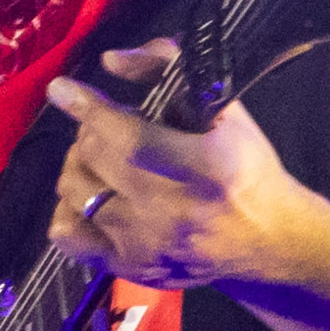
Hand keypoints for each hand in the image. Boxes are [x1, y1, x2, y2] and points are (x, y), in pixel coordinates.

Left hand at [45, 40, 329, 300]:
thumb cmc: (245, 168)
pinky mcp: (130, 269)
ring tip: (106, 160)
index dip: (88, 108)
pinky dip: (70, 207)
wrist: (267, 240)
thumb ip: (168, 69)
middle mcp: (172, 212)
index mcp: (204, 168)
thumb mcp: (224, 110)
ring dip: (81, 165)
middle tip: (112, 128)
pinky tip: (91, 195)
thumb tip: (110, 61)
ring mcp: (147, 245)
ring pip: (75, 191)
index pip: (127, 137)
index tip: (62, 89)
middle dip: (92, 131)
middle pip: (95, 159)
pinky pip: (68, 234)